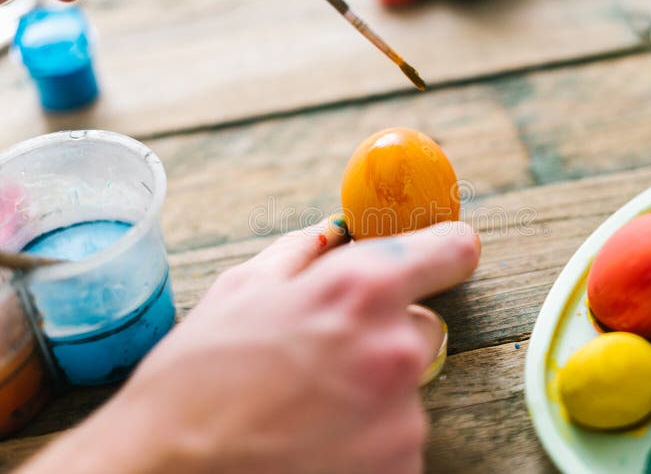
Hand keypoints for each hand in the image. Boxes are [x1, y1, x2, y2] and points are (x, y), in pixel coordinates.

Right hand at [19, 220, 479, 473]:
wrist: (168, 473)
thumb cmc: (195, 380)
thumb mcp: (243, 290)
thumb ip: (305, 252)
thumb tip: (337, 233)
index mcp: (361, 289)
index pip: (450, 249)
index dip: (447, 248)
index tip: (448, 251)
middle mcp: (395, 349)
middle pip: (422, 326)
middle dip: (385, 333)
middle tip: (327, 354)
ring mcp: (403, 416)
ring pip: (406, 387)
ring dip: (373, 391)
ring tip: (309, 405)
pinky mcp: (402, 466)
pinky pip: (398, 436)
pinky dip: (368, 437)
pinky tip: (317, 439)